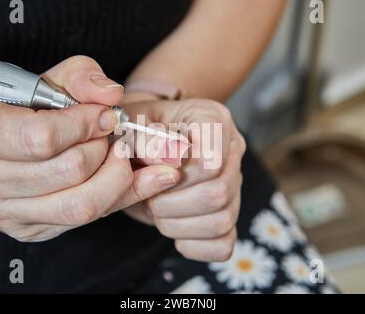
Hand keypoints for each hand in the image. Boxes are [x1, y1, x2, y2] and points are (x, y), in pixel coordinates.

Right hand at [0, 56, 180, 239]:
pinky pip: (88, 219)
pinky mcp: (31, 230)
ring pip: (83, 203)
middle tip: (107, 135)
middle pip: (70, 170)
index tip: (104, 115)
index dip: (85, 125)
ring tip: (116, 155)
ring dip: (114, 175)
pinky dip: (119, 196)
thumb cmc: (13, 116)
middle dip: (102, 147)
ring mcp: (6, 212)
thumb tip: (112, 94)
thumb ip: (78, 77)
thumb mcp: (40, 84)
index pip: (43, 137)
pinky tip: (129, 178)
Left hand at [122, 99, 245, 261]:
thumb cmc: (136, 133)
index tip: (151, 173)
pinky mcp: (227, 213)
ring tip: (157, 208)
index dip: (177, 177)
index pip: (210, 161)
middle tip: (149, 195)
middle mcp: (231, 150)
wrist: (140, 146)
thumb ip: (145, 140)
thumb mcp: (130, 127)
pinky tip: (174, 227)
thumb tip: (168, 159)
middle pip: (218, 193)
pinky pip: (223, 244)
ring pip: (221, 221)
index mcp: (212, 120)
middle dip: (172, 203)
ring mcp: (234, 184)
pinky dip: (193, 245)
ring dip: (177, 224)